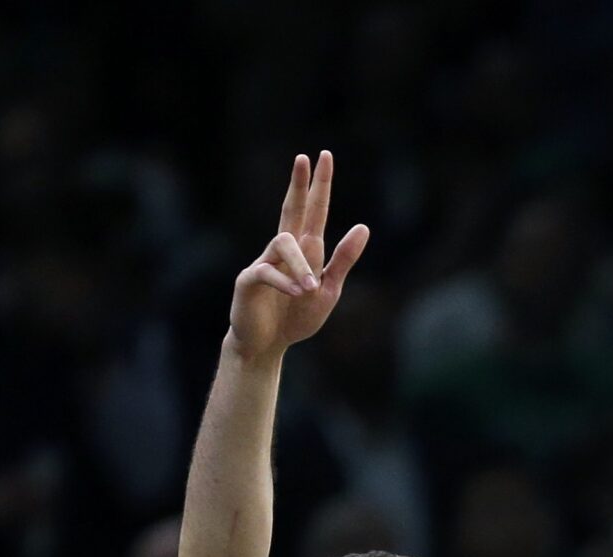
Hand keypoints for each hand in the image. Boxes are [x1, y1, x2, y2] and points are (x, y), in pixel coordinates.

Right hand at [229, 152, 369, 360]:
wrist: (267, 344)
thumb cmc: (296, 316)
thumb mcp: (330, 290)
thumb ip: (344, 260)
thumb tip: (363, 227)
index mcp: (305, 250)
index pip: (314, 211)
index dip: (319, 186)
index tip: (323, 157)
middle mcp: (284, 250)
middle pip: (291, 209)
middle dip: (298, 185)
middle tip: (304, 157)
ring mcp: (264, 261)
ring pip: (283, 244)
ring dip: (301, 266)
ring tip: (311, 290)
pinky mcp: (249, 279)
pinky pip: (266, 271)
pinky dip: (285, 282)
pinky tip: (297, 294)